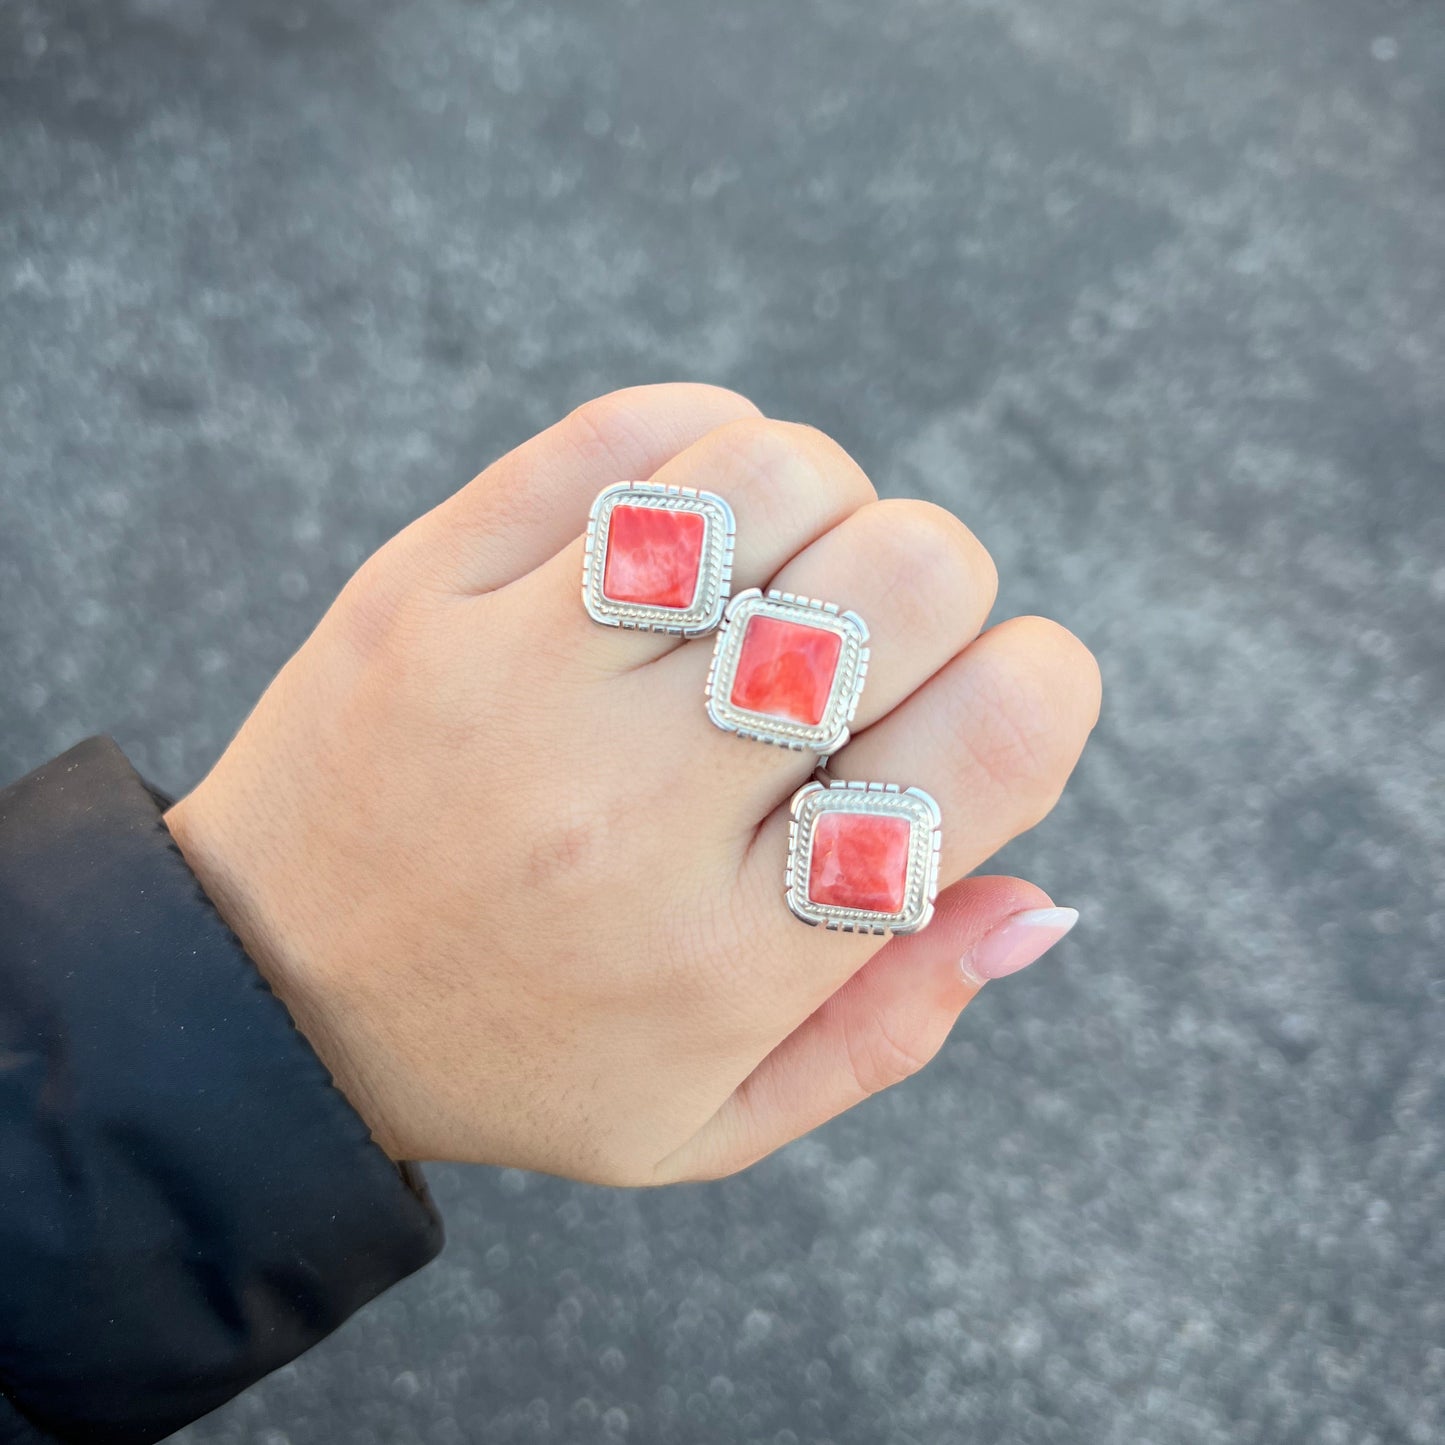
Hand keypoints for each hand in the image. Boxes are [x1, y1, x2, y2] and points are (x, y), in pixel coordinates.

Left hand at [165, 384, 1100, 1182]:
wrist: (263, 1004)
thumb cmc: (517, 1057)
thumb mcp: (710, 1118)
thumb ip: (891, 1023)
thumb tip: (1044, 900)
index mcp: (734, 955)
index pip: (989, 745)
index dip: (1046, 686)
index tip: (1000, 693)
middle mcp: (635, 806)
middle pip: (905, 577)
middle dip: (940, 584)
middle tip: (868, 640)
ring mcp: (519, 677)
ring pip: (772, 473)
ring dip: (822, 500)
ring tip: (771, 577)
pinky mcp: (425, 584)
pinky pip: (622, 438)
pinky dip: (701, 442)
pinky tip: (689, 520)